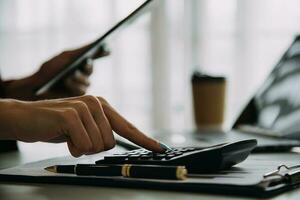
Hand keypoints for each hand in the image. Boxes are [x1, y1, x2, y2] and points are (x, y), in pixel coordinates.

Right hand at [0, 95, 163, 156]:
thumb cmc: (56, 124)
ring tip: (68, 135)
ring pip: (97, 146)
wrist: (25, 117)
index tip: (160, 149)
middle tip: (76, 137)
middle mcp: (97, 104)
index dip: (144, 140)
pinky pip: (83, 145)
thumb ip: (100, 131)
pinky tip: (62, 136)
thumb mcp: (83, 127)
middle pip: (110, 143)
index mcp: (102, 106)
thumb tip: (111, 143)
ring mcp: (84, 107)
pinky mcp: (71, 115)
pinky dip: (72, 148)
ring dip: (80, 147)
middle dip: (92, 147)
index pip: (128, 127)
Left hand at [3, 43, 108, 99]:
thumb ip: (80, 51)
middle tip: (83, 63)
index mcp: (81, 61)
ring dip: (77, 78)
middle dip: (86, 67)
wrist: (37, 87)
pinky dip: (73, 86)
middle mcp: (83, 73)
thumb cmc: (49, 70)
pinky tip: (66, 82)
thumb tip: (96, 44)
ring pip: (86, 81)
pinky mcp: (78, 96)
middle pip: (90, 69)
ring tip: (67, 76)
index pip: (96, 55)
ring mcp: (81, 85)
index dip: (102, 52)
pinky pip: (81, 90)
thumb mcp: (65, 57)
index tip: (106, 47)